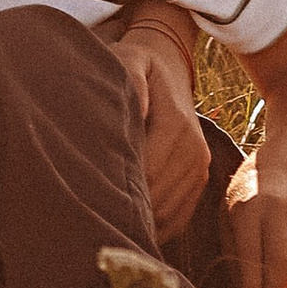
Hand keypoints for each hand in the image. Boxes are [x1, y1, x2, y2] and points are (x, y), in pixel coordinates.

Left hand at [110, 14, 210, 240]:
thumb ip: (128, 78)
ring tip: (104, 222)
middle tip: (89, 216)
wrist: (169, 68)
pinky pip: (178, 218)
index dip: (118, 187)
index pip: (148, 171)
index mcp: (176, 124)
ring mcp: (200, 168)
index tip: (86, 194)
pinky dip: (154, 227)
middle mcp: (195, 150)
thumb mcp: (129, 60)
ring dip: (140, 223)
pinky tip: (127, 222)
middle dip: (126, 210)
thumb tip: (132, 108)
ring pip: (168, 215)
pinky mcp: (199, 180)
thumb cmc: (138, 66)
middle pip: (158, 199)